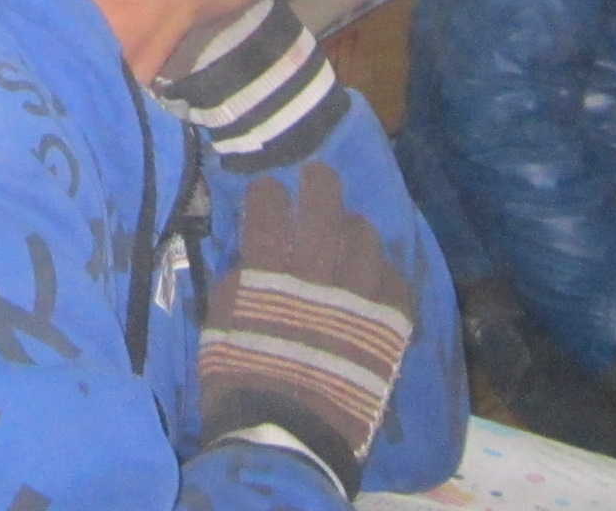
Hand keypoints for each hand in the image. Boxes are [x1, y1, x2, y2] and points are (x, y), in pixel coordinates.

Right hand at [202, 159, 420, 494]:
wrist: (288, 438)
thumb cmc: (241, 382)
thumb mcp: (219, 326)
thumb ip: (237, 285)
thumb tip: (249, 262)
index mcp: (269, 269)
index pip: (270, 205)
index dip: (268, 194)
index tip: (268, 193)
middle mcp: (317, 271)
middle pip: (324, 204)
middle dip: (318, 183)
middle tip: (317, 177)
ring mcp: (358, 295)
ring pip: (365, 237)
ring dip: (353, 229)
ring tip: (349, 234)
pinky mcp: (389, 324)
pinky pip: (396, 280)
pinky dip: (385, 273)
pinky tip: (376, 278)